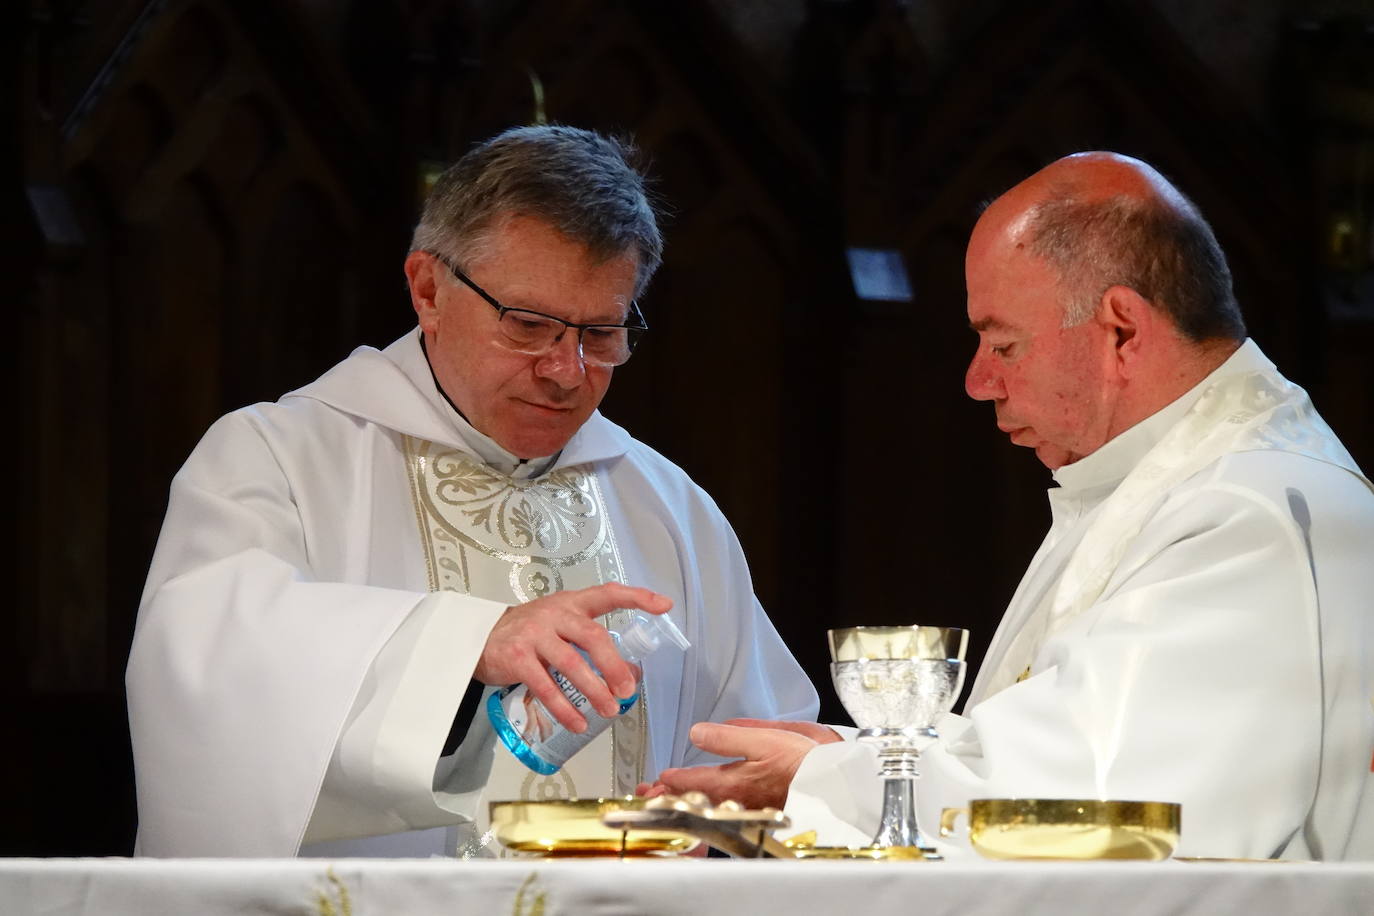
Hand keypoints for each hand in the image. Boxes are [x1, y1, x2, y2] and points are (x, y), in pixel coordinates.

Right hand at [474, 583, 671, 732]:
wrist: (480, 638)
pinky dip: (564, 708)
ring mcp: (534, 635)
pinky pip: (546, 687)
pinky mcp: (517, 658)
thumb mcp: (560, 626)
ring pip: (571, 664)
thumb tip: (629, 674)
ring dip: (593, 691)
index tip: (665, 606)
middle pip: (592, 636)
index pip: (608, 593)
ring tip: (609, 711)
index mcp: (571, 603)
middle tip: (628, 690)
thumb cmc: (530, 633)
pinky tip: (578, 722)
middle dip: (614, 665)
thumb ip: (589, 642)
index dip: (637, 597)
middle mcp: (554, 615)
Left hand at [650, 719, 843, 809]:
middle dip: (671, 795)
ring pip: (709, 805)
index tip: (658, 778)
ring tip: (673, 796)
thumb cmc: (802, 762)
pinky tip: (712, 802)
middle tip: (651, 795)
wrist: (833, 787)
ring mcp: (747, 808)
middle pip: (694, 799)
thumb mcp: (761, 739)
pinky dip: (711, 806)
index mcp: (729, 782)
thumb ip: (725, 737)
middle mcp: (734, 800)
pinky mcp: (760, 811)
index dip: (670, 779)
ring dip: (688, 800)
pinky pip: (726, 810)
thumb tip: (696, 732)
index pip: (689, 781)